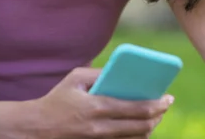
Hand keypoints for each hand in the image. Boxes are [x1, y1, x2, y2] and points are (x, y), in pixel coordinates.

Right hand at [4, 67, 172, 138]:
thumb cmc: (56, 99)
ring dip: (150, 128)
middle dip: (158, 116)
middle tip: (165, 106)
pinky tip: (140, 128)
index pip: (137, 107)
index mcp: (97, 106)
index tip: (168, 97)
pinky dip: (136, 137)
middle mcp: (100, 127)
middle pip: (141, 126)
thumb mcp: (75, 79)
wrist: (36, 129)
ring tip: (155, 116)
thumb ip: (100, 73)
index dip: (157, 104)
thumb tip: (122, 72)